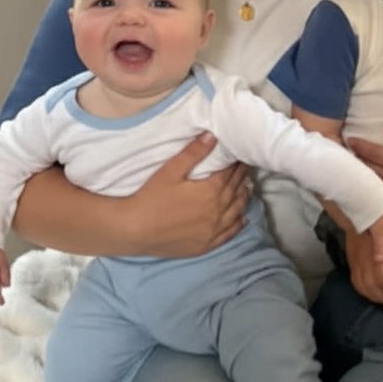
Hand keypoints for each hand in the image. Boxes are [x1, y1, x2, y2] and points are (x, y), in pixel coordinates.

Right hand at [129, 133, 251, 256]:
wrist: (134, 230)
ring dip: (243, 198)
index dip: (236, 163)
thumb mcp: (170, 171)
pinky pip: (228, 234)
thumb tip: (212, 136)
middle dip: (241, 178)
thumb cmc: (150, 198)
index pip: (229, 173)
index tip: (240, 155)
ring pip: (236, 212)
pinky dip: (238, 225)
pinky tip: (243, 219)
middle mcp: (217, 211)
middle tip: (246, 168)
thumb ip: (193, 153)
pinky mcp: (205, 245)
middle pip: (235, 191)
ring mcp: (213, 231)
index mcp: (210, 191)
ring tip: (248, 188)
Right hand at [343, 228, 382, 303]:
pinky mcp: (351, 264)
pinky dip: (363, 291)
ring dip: (374, 296)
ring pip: (362, 288)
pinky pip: (355, 283)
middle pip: (372, 288)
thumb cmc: (381, 229)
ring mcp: (356, 265)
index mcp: (375, 259)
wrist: (360, 218)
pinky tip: (371, 293)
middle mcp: (364, 264)